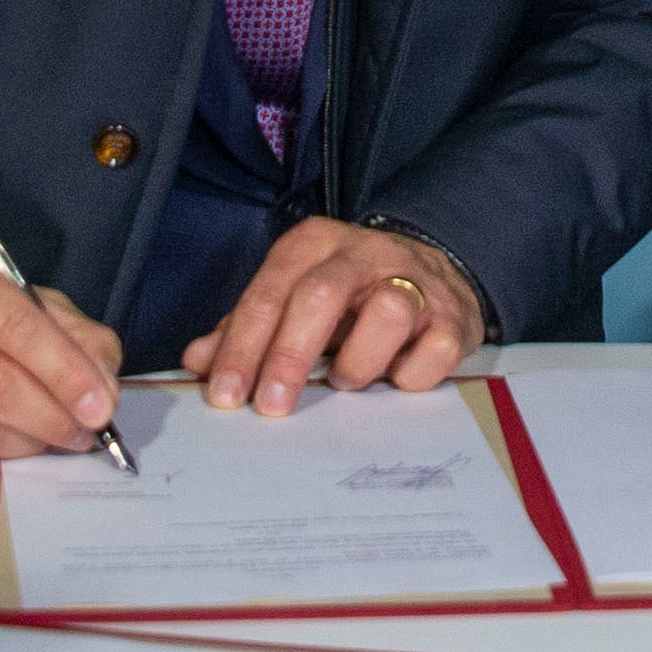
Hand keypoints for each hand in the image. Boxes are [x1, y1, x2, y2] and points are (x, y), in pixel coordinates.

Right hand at [0, 241, 125, 460]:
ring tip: (56, 439)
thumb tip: (103, 393)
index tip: (100, 406)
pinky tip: (14, 441)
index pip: (14, 324)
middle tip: (85, 432)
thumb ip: (75, 336)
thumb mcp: (27, 299)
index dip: (64, 371)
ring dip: (27, 441)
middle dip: (51, 416)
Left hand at [186, 220, 484, 414]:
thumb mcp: (293, 298)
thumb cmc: (349, 296)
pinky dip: (409, 377)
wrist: (435, 272)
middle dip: (290, 356)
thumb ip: (245, 328)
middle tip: (272, 406)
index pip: (270, 292)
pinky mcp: (454, 318)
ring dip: (358, 363)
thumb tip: (197, 364)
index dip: (243, 347)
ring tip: (345, 381)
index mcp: (314, 244)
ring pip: (386, 313)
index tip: (226, 395)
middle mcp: (365, 253)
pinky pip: (433, 354)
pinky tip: (395, 379)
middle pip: (320, 296)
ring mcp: (415, 282)